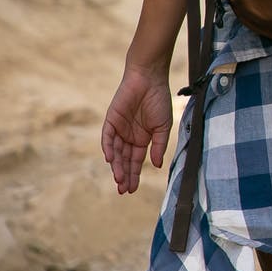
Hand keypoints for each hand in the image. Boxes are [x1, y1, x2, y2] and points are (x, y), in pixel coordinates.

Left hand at [101, 67, 173, 193]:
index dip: (134, 175)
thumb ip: (159, 146)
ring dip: (116, 166)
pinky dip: (108, 148)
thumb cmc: (159, 101)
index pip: (136, 161)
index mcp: (142, 139)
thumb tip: (156, 165)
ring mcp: (119, 129)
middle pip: (124, 160)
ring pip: (115, 152)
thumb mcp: (163, 127)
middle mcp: (129, 137)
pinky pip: (107, 138)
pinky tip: (111, 159)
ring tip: (119, 180)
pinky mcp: (111, 121)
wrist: (150, 80)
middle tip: (124, 190)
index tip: (133, 190)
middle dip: (124, 175)